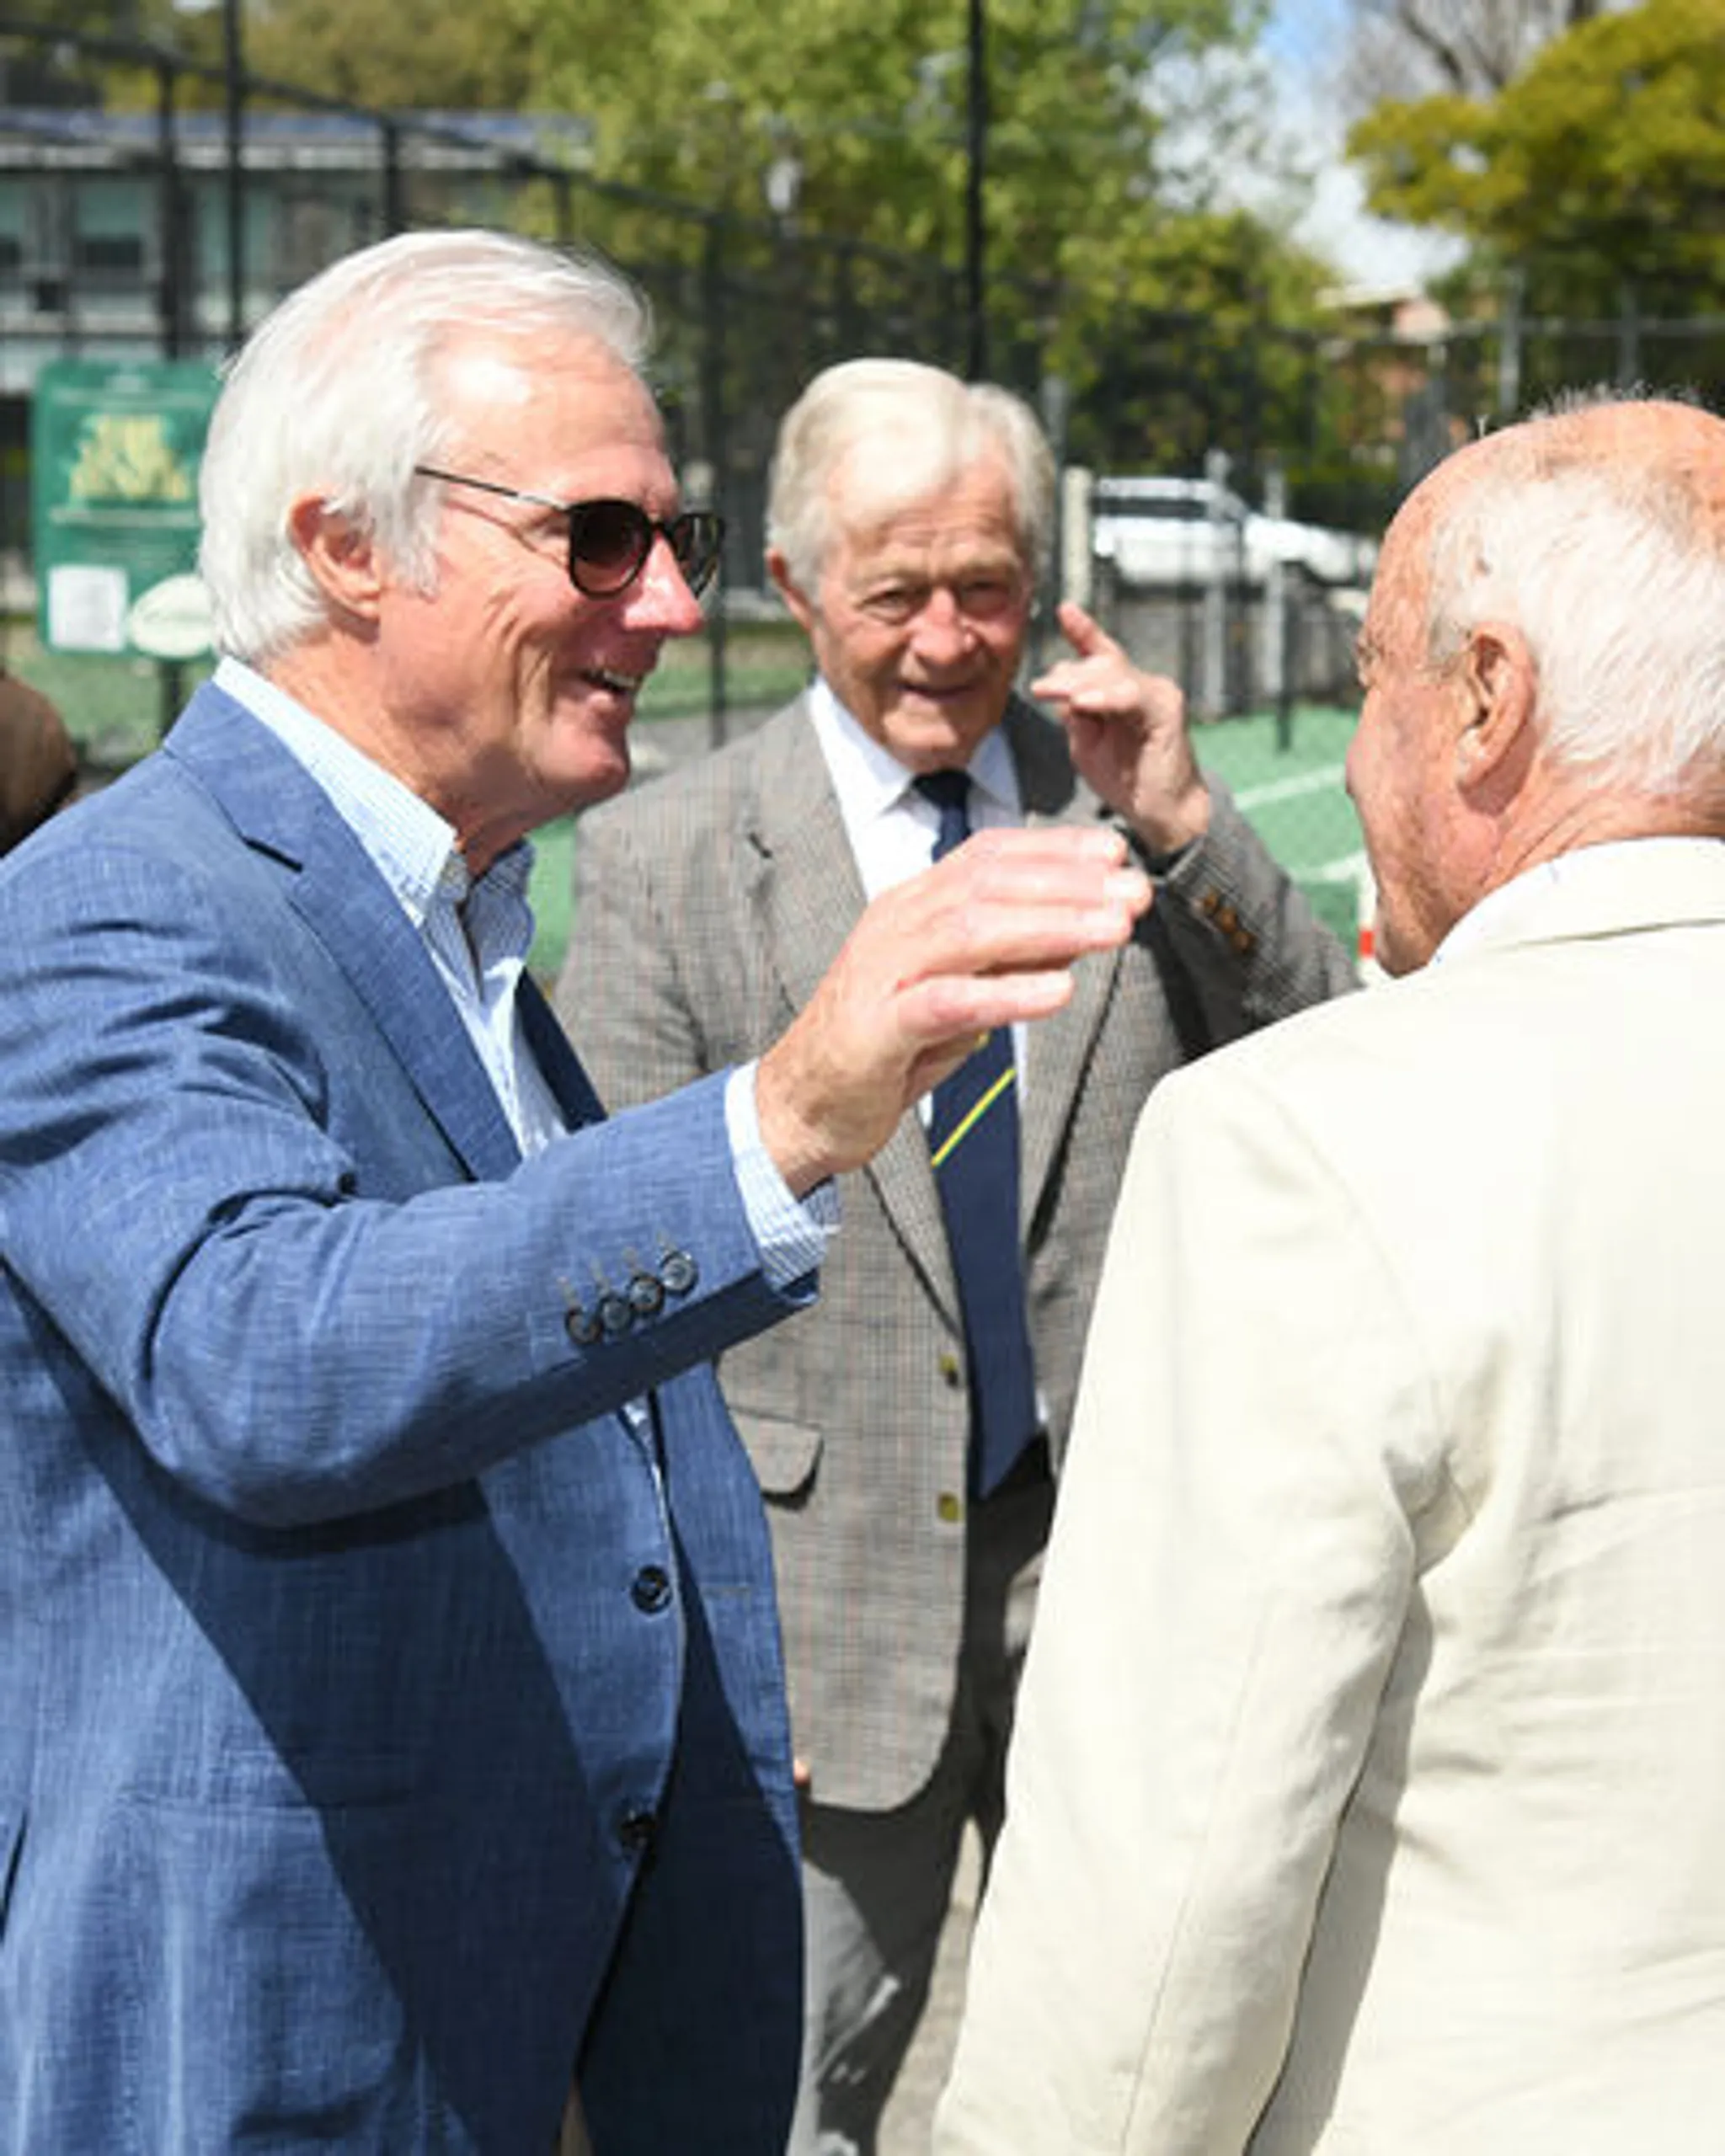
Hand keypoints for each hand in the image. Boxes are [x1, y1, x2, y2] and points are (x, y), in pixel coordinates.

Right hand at [754, 824, 1150, 1194]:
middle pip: (988, 885)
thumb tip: (1080, 928)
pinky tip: (1058, 992)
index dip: (1054, 850)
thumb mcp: (960, 991)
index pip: (988, 857)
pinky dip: (1005, 993)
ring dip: (1050, 926)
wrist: (803, 1104)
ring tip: (1113, 930)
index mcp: (912, 907)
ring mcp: (882, 974)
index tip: (1114, 856)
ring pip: (970, 931)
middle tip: (1134, 893)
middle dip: (1068, 884)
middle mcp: (895, 926)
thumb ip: (1009, 958)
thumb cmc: (887, 1046)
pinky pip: (946, 1002)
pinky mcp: (876, 1030)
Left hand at [1031, 599, 1209, 854]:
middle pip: (1099, 663)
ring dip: (1079, 684)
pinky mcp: (1167, 709)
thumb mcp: (1086, 745)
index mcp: (1120, 690)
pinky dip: (1106, 698)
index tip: (1065, 610)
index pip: (1099, 654)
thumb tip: (1063, 688)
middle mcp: (1141, 684)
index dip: (1083, 631)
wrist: (1160, 813)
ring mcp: (1157, 693)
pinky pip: (1132, 696)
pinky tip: (1084, 704)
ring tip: (1051, 692)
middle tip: (1040, 689)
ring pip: (1112, 675)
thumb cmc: (1125, 779)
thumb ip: (1075, 716)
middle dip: (1066, 675)